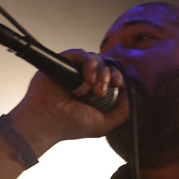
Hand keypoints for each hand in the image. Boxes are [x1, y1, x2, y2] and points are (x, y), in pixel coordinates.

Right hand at [9, 49, 128, 151]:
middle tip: (102, 91)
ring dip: (99, 72)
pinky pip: (80, 54)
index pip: (113, 74)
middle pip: (106, 64)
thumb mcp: (105, 124)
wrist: (47, 121)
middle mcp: (85, 78)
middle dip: (110, 75)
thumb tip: (130, 92)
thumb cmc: (70, 125)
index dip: (119, 76)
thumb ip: (123, 111)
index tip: (120, 85)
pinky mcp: (63, 61)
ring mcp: (74, 69)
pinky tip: (85, 81)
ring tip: (92, 89)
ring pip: (95, 58)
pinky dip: (87, 64)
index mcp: (95, 90)